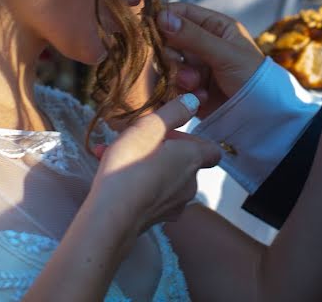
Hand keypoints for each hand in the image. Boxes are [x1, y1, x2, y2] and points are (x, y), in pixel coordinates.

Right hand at [91, 94, 221, 234]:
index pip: (210, 150)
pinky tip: (111, 178)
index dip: (191, 139)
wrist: (111, 217)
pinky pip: (150, 195)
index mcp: (192, 160)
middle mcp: (190, 185)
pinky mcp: (156, 220)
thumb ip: (173, 113)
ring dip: (144, 165)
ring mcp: (174, 206)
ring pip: (163, 178)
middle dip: (160, 150)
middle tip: (134, 142)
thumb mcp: (149, 128)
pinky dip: (136, 184)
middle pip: (183, 163)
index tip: (167, 134)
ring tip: (113, 156)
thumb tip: (193, 102)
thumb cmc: (130, 166)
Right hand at [156, 3, 264, 116]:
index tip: (150, 27)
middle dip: (174, 57)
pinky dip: (183, 93)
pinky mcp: (191, 88)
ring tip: (197, 88)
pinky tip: (201, 99)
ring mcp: (196, 67)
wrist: (261, 116)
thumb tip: (161, 16)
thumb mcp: (224, 53)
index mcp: (215, 27)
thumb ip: (193, 36)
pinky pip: (173, 85)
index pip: (181, 13)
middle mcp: (203, 44)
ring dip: (180, 77)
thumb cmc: (252, 77)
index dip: (164, 18)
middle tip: (187, 70)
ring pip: (170, 65)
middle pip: (169, 41)